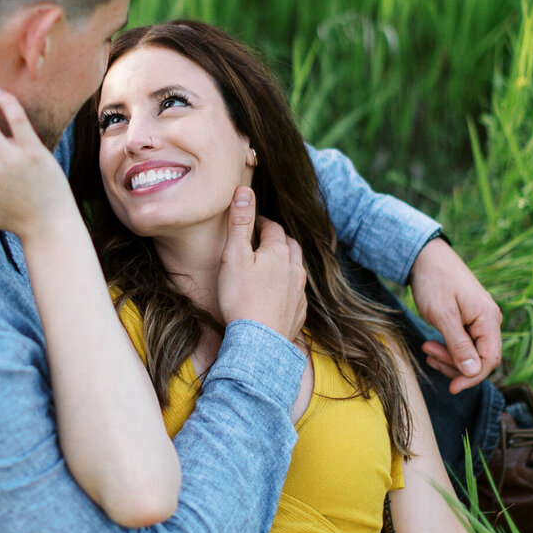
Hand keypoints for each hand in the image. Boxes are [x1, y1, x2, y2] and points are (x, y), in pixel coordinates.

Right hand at [216, 188, 306, 341]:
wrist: (258, 342)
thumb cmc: (241, 297)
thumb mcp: (234, 255)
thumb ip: (240, 222)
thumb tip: (244, 190)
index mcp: (279, 252)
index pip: (272, 227)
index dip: (261, 222)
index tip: (251, 221)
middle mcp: (294, 269)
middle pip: (289, 245)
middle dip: (277, 238)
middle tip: (262, 238)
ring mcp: (299, 292)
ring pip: (296, 268)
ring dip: (285, 262)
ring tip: (271, 264)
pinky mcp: (298, 312)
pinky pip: (297, 293)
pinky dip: (288, 287)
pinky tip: (279, 293)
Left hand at [408, 238, 501, 392]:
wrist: (426, 257)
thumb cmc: (434, 281)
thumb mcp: (443, 315)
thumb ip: (458, 344)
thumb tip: (473, 372)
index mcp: (488, 319)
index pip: (490, 360)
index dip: (472, 377)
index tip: (452, 387)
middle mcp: (489, 321)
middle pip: (480, 359)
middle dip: (454, 365)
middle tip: (428, 354)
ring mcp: (479, 320)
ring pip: (470, 353)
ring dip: (448, 357)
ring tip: (426, 349)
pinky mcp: (468, 320)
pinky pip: (463, 343)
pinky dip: (448, 349)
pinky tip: (431, 347)